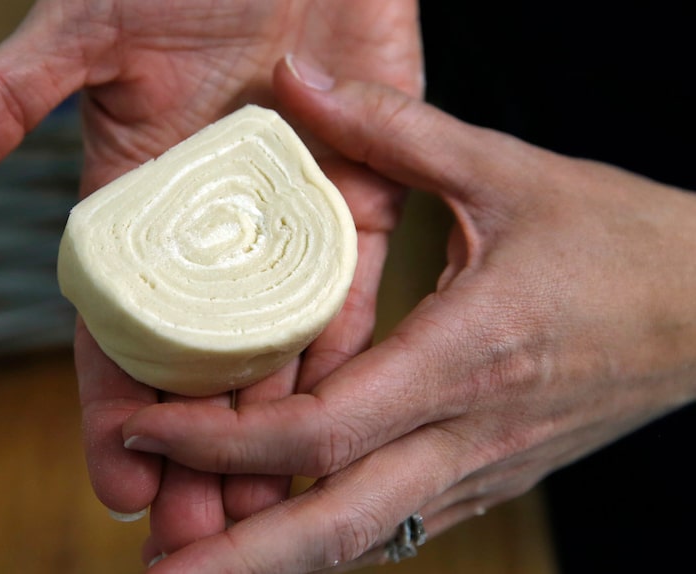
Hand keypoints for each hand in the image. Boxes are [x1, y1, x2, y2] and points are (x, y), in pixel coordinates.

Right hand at [0, 0, 422, 561]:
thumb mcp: (89, 30)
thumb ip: (13, 95)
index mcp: (144, 209)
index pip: (120, 334)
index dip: (115, 411)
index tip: (118, 482)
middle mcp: (216, 236)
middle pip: (201, 366)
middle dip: (197, 453)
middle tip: (195, 533)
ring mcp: (287, 227)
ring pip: (279, 352)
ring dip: (272, 432)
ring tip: (268, 505)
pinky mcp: (359, 201)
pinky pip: (353, 295)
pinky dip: (344, 359)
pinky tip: (342, 425)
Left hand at [120, 56, 695, 571]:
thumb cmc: (621, 242)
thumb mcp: (509, 171)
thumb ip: (395, 130)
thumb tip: (300, 84)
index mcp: (465, 357)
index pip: (322, 431)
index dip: (224, 443)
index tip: (147, 431)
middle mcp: (468, 434)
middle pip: (335, 525)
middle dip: (237, 562)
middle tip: (152, 573)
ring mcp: (484, 470)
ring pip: (365, 540)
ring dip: (276, 564)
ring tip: (194, 572)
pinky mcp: (493, 476)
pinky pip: (399, 522)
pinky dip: (332, 535)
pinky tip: (279, 531)